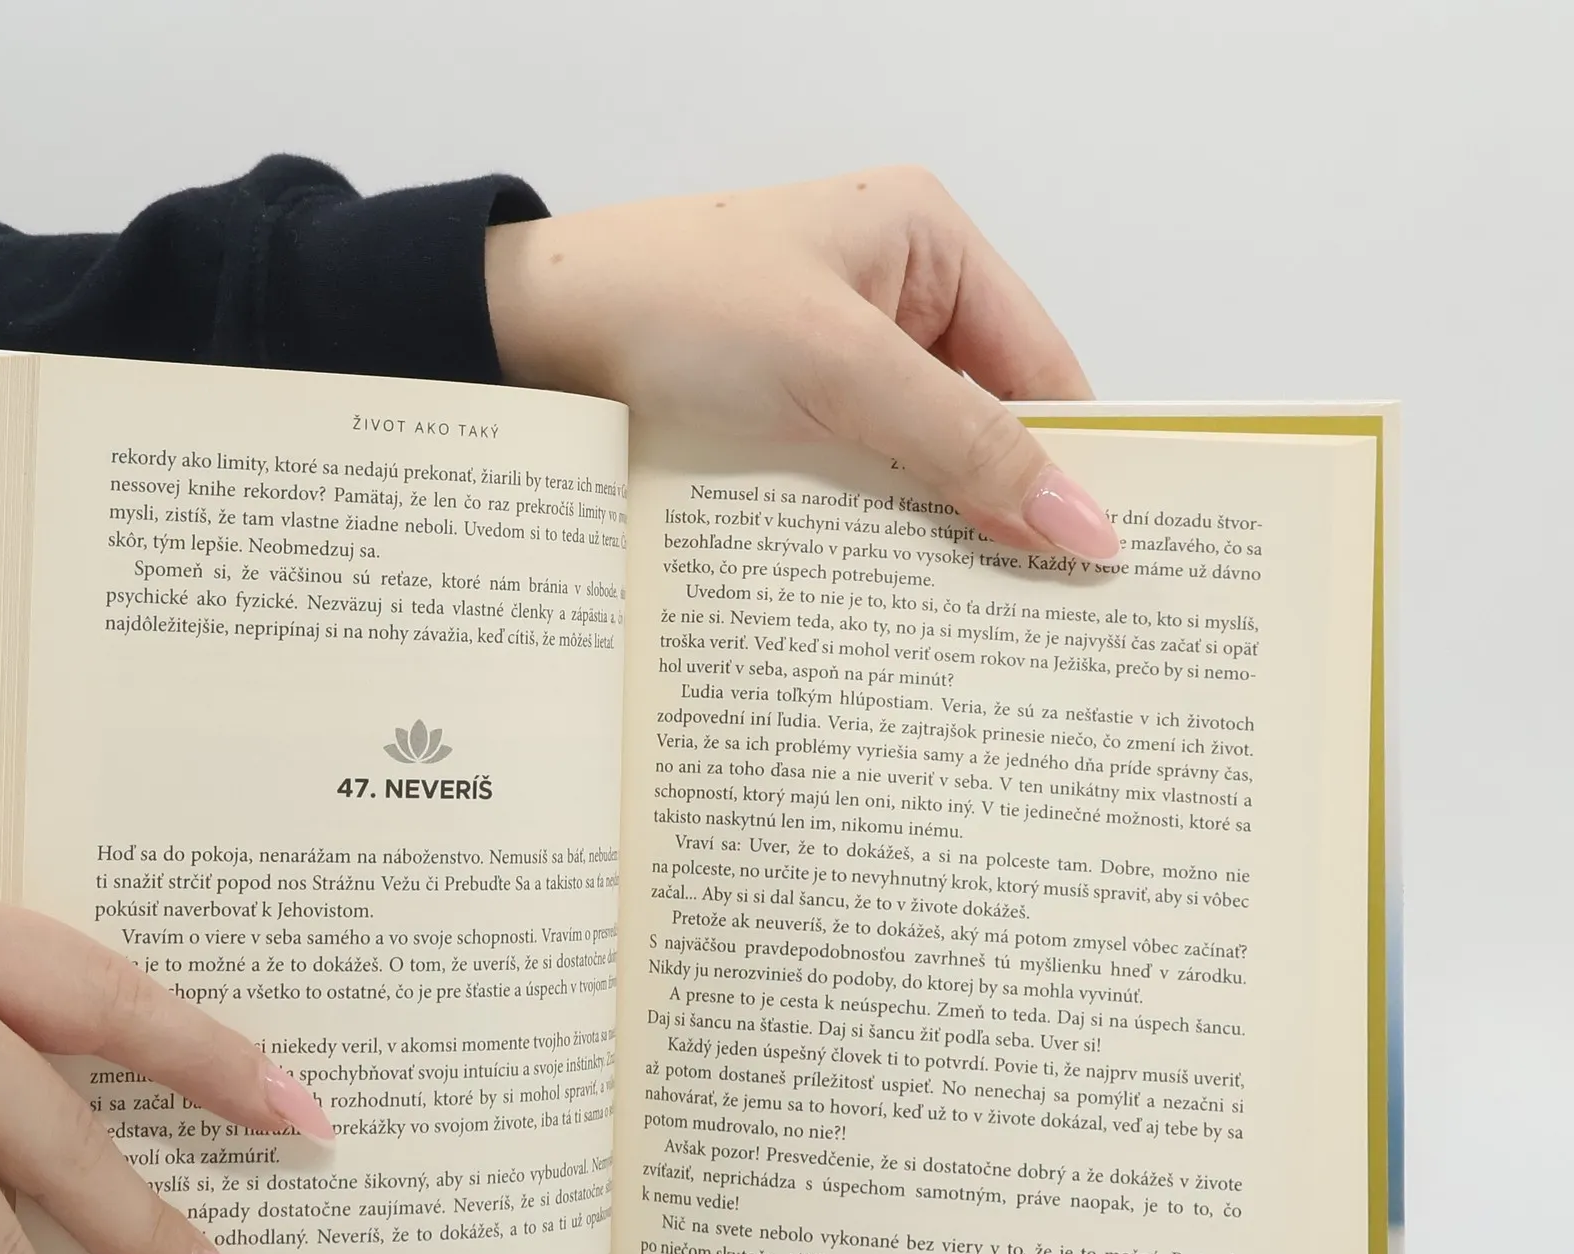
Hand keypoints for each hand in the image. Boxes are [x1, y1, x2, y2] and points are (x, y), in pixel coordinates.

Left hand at [485, 166, 1116, 560]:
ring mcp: (833, 363)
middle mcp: (892, 298)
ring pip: (919, 463)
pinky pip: (857, 484)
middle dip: (1005, 509)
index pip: (1039, 365)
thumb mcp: (840, 369)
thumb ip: (963, 446)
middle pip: (985, 421)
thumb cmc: (678, 308)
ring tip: (978, 628)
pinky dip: (873, 537)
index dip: (1075, 460)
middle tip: (1047, 619)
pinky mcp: (784, 420)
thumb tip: (1084, 526)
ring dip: (935, 534)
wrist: (531, 337)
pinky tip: (890, 601)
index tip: (1102, 561)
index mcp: (927, 243)